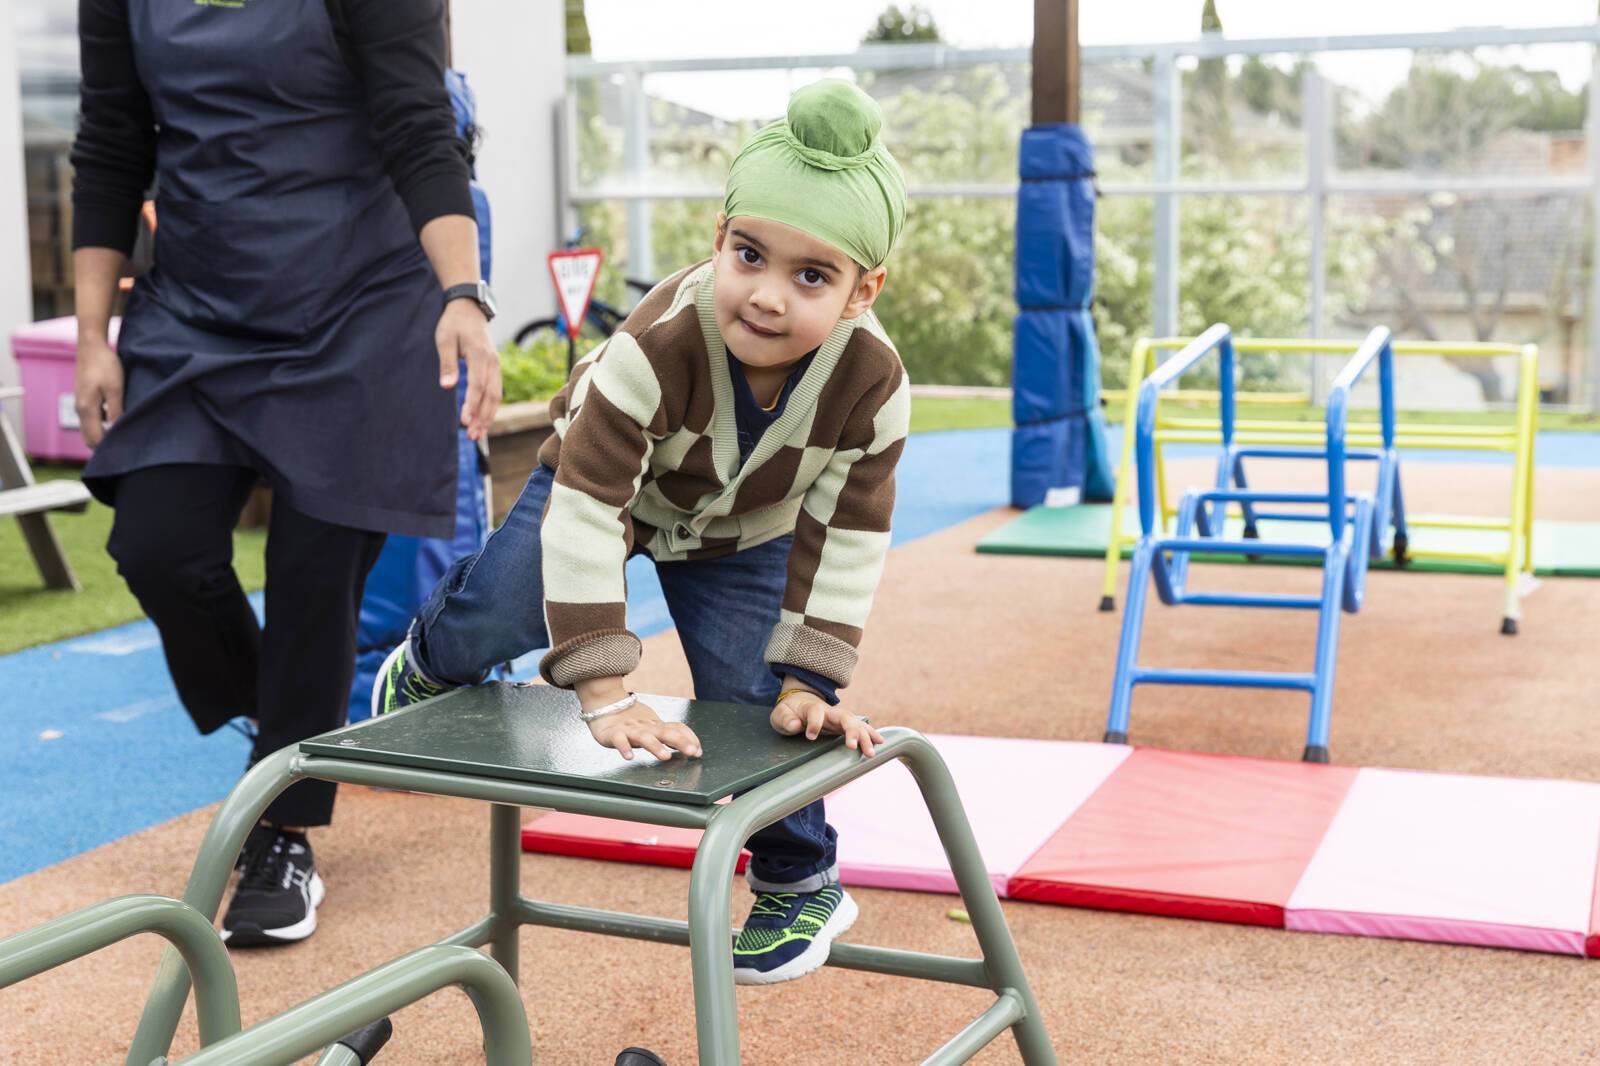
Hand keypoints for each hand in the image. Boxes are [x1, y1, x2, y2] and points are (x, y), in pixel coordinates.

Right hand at [74, 334, 123, 447]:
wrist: (92, 346)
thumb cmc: (105, 365)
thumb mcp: (115, 389)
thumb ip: (116, 411)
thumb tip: (119, 432)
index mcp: (87, 409)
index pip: (94, 440)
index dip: (109, 448)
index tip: (127, 450)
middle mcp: (80, 409)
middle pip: (90, 438)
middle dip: (105, 445)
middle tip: (127, 445)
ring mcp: (81, 404)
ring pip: (90, 429)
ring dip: (104, 434)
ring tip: (125, 434)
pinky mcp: (85, 399)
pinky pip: (92, 419)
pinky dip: (102, 424)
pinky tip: (118, 420)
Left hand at [435, 298, 501, 441]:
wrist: (469, 310)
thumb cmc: (453, 325)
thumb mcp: (444, 341)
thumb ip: (447, 364)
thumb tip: (446, 387)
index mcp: (480, 355)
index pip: (477, 385)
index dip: (471, 404)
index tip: (464, 421)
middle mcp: (492, 363)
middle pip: (491, 395)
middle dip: (482, 417)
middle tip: (473, 436)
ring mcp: (496, 366)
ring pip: (496, 395)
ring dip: (488, 416)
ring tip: (478, 434)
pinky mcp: (494, 369)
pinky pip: (495, 391)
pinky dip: (490, 407)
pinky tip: (483, 419)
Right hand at [578, 679, 701, 761]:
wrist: (605, 703)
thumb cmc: (632, 719)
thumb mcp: (653, 726)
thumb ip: (670, 735)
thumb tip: (694, 747)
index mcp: (656, 725)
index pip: (677, 728)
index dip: (689, 738)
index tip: (698, 751)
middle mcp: (646, 727)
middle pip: (665, 732)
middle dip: (680, 741)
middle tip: (691, 752)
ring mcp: (630, 729)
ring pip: (644, 737)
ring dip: (655, 746)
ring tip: (664, 755)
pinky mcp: (613, 733)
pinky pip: (619, 740)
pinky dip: (624, 747)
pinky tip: (629, 756)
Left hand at [770, 686, 884, 757]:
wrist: (800, 701)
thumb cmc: (790, 710)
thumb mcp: (780, 714)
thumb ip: (786, 719)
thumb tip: (795, 725)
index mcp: (812, 707)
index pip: (816, 712)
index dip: (814, 724)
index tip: (810, 736)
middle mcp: (829, 711)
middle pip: (844, 717)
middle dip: (850, 731)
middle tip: (852, 747)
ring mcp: (839, 717)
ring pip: (855, 723)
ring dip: (864, 737)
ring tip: (870, 752)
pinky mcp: (844, 724)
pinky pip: (860, 727)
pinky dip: (870, 733)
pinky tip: (880, 742)